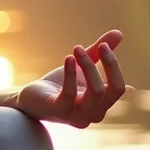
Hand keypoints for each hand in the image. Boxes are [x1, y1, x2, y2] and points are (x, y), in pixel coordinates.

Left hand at [14, 29, 130, 127]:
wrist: (30, 99)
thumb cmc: (58, 84)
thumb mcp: (80, 67)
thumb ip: (97, 53)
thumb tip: (119, 33)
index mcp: (102, 105)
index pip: (118, 87)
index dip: (113, 65)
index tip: (103, 45)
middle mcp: (93, 115)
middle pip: (109, 90)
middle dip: (105, 64)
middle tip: (93, 45)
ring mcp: (77, 116)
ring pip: (95, 92)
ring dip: (88, 66)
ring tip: (76, 49)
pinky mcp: (58, 111)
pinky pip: (70, 93)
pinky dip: (70, 73)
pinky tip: (68, 58)